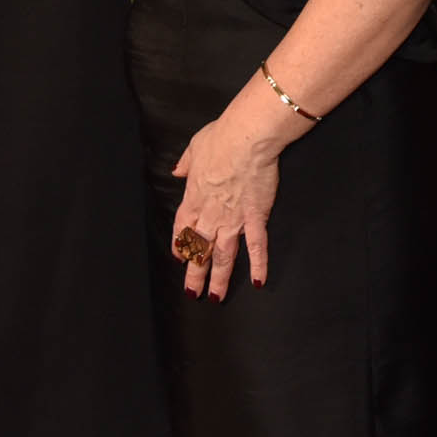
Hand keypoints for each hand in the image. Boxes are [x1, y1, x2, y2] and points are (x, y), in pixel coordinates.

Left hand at [169, 99, 289, 300]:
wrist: (246, 138)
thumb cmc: (221, 138)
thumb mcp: (194, 148)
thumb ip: (185, 164)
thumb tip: (177, 171)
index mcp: (194, 198)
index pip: (182, 230)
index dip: (181, 247)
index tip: (180, 259)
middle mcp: (210, 214)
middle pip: (200, 250)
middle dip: (195, 275)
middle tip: (192, 294)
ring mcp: (233, 219)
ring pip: (224, 256)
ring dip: (219, 279)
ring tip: (216, 298)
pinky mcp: (256, 217)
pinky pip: (256, 246)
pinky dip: (258, 265)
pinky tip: (259, 281)